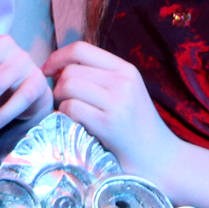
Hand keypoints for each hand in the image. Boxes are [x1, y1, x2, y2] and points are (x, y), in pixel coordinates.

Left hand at [43, 40, 180, 179]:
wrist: (161, 159)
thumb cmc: (135, 127)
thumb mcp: (125, 91)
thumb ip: (98, 76)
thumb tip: (58, 67)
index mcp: (126, 70)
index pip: (81, 49)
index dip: (57, 57)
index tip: (47, 71)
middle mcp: (123, 81)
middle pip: (70, 70)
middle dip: (58, 85)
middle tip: (62, 101)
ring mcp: (117, 102)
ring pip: (67, 86)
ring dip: (60, 100)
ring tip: (70, 113)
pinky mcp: (109, 124)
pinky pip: (71, 108)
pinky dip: (65, 116)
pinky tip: (76, 124)